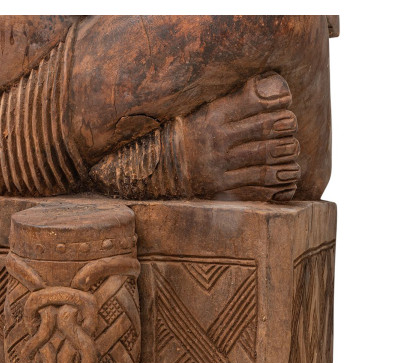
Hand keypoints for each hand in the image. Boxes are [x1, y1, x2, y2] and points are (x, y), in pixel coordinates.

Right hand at [183, 72, 300, 200]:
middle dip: (285, 128)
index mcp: (213, 117)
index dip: (277, 102)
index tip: (286, 103)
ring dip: (285, 159)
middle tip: (292, 127)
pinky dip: (275, 187)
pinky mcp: (219, 191)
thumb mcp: (206, 111)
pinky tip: (287, 181)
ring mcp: (218, 168)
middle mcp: (216, 141)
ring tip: (293, 154)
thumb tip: (270, 82)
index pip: (253, 103)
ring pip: (263, 164)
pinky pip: (255, 190)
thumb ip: (237, 100)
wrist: (159, 168)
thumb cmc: (191, 135)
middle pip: (263, 132)